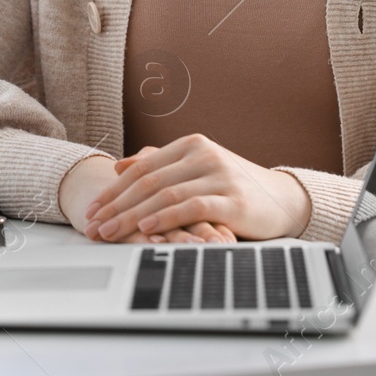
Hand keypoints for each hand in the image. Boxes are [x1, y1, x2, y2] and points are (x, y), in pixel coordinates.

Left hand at [80, 135, 312, 242]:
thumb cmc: (235, 187)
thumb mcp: (197, 169)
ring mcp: (219, 175)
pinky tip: (146, 228)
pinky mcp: (233, 199)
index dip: (113, 190)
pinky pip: (192, 207)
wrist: (284, 199)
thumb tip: (120, 165)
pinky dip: (165, 217)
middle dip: (115, 206)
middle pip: (148, 181)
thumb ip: (161, 164)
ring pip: (164, 194)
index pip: (141, 167)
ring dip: (132, 215)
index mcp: (191, 144)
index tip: (92, 210)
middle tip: (93, 226)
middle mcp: (203, 154)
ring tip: (110, 232)